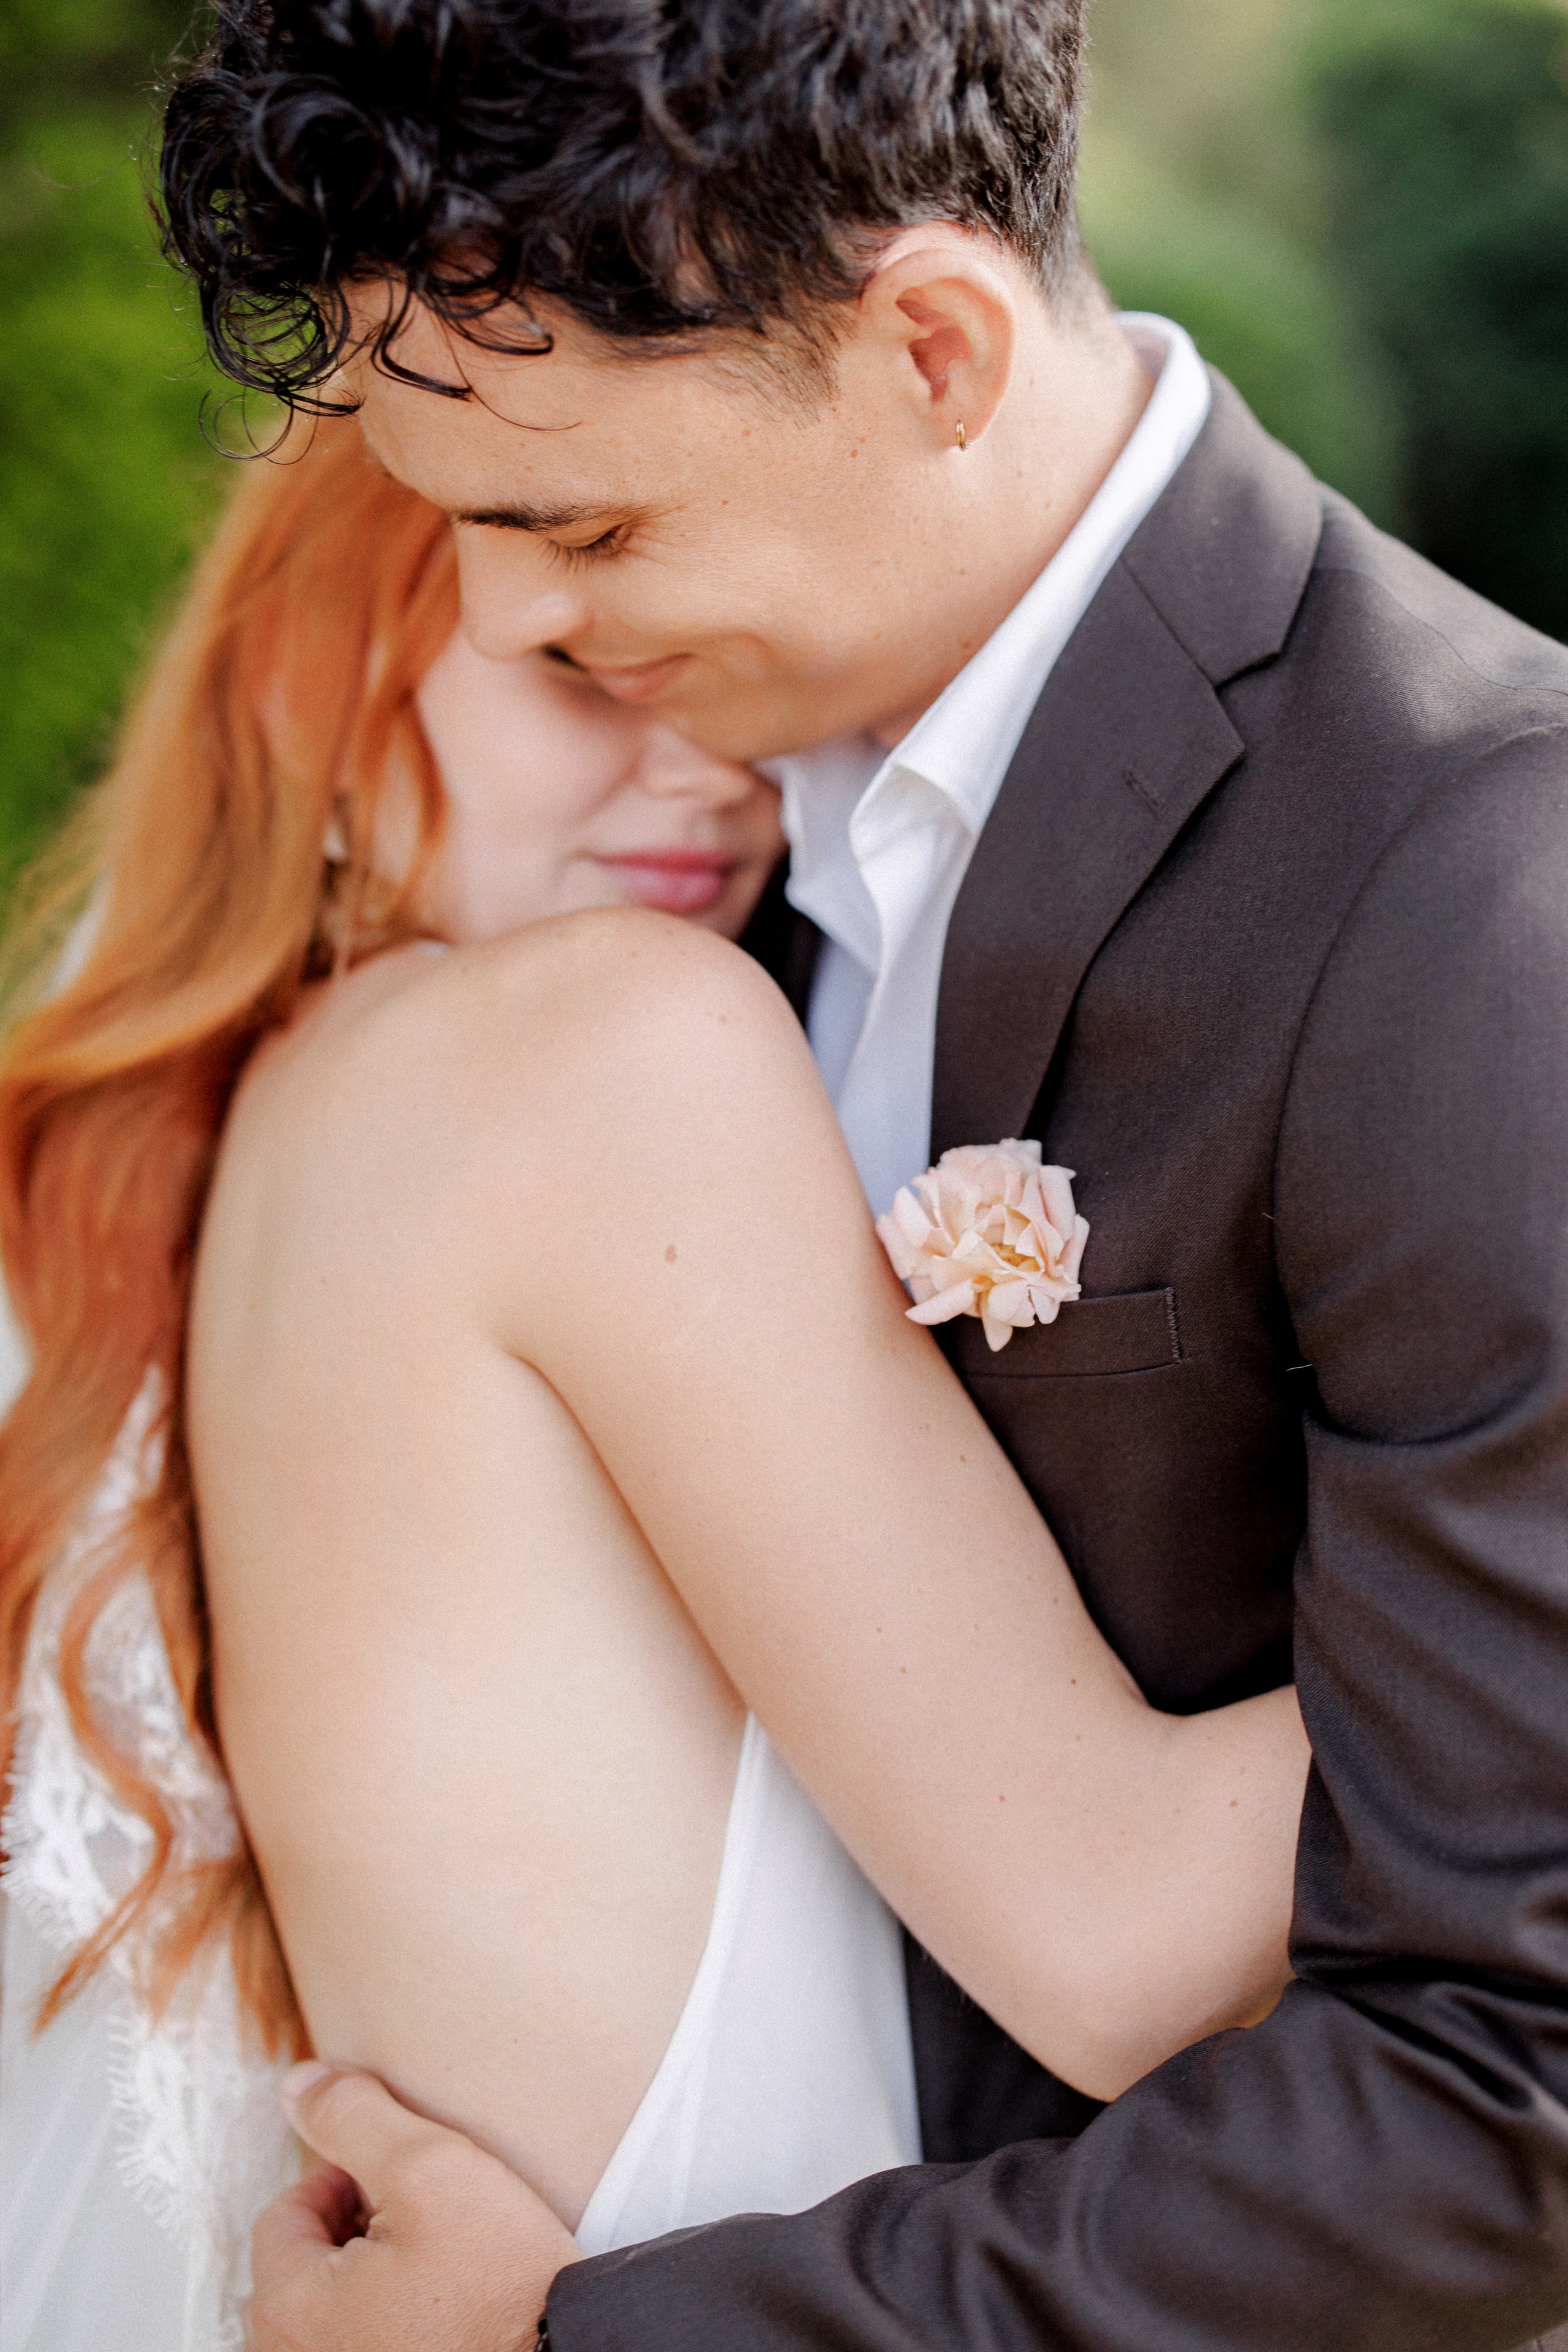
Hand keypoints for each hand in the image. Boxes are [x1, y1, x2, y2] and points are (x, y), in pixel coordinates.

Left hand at [246, 2062, 581, 2351]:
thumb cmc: (500, 2284)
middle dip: (352, 2231)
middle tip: (421, 2221)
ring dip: (369, 2279)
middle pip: (302, 2266)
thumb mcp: (430, 2169)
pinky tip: (443, 2312)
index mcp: (288, 2310)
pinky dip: (389, 2324)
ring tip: (436, 2265)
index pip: (285, 2213)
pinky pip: (359, 2347)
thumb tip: (297, 2086)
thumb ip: (354, 2118)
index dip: (345, 2178)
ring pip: (330, 2312)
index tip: (402, 2181)